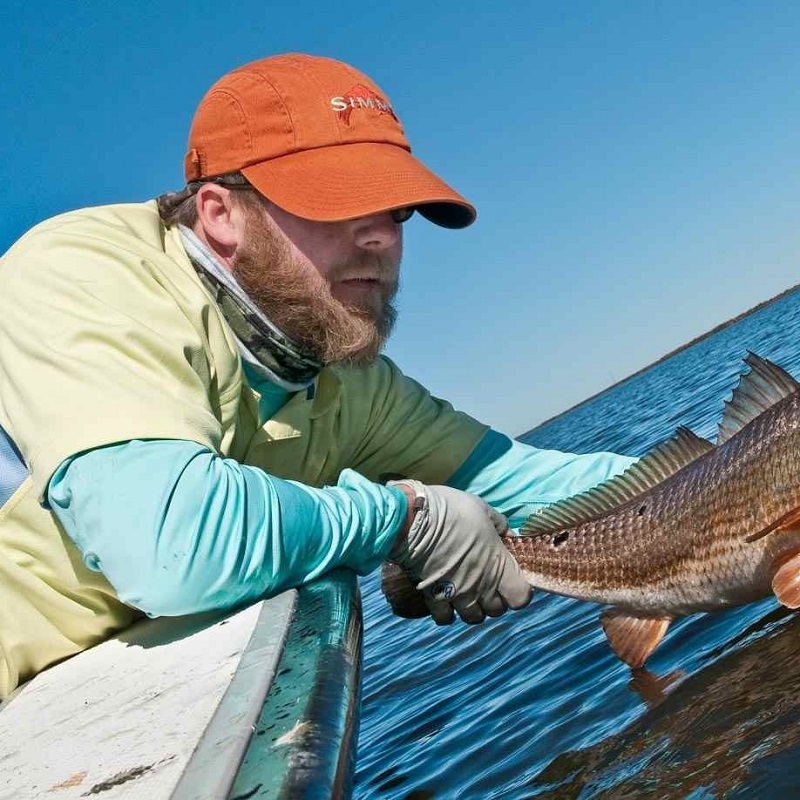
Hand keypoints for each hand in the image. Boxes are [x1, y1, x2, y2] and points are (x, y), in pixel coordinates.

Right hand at [387, 480, 531, 623]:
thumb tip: (510, 534)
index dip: (518, 590)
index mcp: (498, 565)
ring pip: (474, 618)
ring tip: (465, 591)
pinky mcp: (435, 598)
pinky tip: (444, 598)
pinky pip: (445, 618)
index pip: (521, 598)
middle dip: (494, 599)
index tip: (510, 579)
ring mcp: (458, 595)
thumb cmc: (452, 510)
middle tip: (485, 582)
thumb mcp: (482, 508)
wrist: (413, 521)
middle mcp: (482, 586)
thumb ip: (499, 524)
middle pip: (497, 610)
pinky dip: (447, 613)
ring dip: (472, 607)